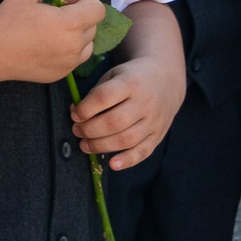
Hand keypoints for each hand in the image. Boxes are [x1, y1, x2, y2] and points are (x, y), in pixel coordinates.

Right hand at [0, 0, 106, 83]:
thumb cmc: (7, 19)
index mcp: (70, 23)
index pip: (97, 9)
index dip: (83, 1)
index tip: (63, 2)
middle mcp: (75, 45)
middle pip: (92, 26)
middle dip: (78, 17)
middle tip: (52, 15)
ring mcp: (70, 62)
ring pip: (87, 44)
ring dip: (77, 35)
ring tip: (51, 32)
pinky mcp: (62, 74)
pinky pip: (75, 59)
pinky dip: (68, 51)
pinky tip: (45, 46)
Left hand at [71, 51, 181, 170]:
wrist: (166, 79)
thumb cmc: (131, 78)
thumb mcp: (113, 76)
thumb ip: (95, 93)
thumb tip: (75, 113)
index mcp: (130, 83)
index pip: (104, 97)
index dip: (85, 109)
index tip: (74, 115)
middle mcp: (145, 103)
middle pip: (114, 122)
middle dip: (90, 130)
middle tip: (76, 131)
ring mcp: (154, 121)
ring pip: (127, 139)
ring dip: (101, 146)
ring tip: (85, 145)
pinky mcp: (159, 135)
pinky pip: (144, 151)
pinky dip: (127, 160)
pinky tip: (112, 164)